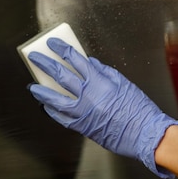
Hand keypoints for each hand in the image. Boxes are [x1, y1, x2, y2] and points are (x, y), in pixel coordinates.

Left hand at [27, 38, 177, 178]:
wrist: (144, 133)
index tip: (53, 45)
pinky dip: (52, 112)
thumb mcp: (124, 83)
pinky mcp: (82, 127)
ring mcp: (83, 112)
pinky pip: (62, 118)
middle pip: (60, 76)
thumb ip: (105, 72)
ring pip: (55, 99)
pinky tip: (47, 107)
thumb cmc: (138, 109)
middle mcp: (88, 95)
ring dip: (42, 92)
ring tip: (33, 87)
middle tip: (35, 58)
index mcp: (99, 81)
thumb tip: (91, 64)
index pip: (74, 60)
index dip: (61, 50)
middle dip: (45, 65)